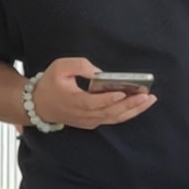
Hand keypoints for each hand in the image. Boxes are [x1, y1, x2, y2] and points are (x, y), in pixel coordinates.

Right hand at [31, 58, 156, 129]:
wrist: (39, 106)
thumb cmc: (51, 84)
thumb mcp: (59, 67)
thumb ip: (79, 65)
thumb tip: (98, 73)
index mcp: (73, 101)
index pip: (93, 103)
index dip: (107, 99)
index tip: (121, 93)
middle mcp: (83, 115)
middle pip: (109, 113)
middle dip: (130, 105)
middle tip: (147, 95)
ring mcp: (89, 121)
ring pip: (114, 118)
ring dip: (133, 110)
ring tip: (149, 100)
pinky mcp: (92, 122)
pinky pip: (112, 119)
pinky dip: (127, 113)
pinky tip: (139, 105)